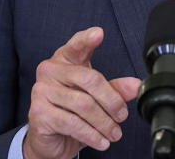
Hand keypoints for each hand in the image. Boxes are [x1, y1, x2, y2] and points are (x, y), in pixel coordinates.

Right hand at [23, 27, 140, 158]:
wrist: (48, 139)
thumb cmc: (71, 111)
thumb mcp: (95, 97)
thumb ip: (114, 88)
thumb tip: (135, 86)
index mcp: (64, 60)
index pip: (76, 45)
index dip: (87, 39)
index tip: (99, 33)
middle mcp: (49, 71)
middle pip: (89, 79)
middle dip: (111, 101)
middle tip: (122, 115)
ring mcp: (41, 91)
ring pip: (83, 104)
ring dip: (104, 122)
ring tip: (114, 133)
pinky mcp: (39, 113)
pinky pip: (72, 123)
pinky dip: (92, 135)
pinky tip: (101, 141)